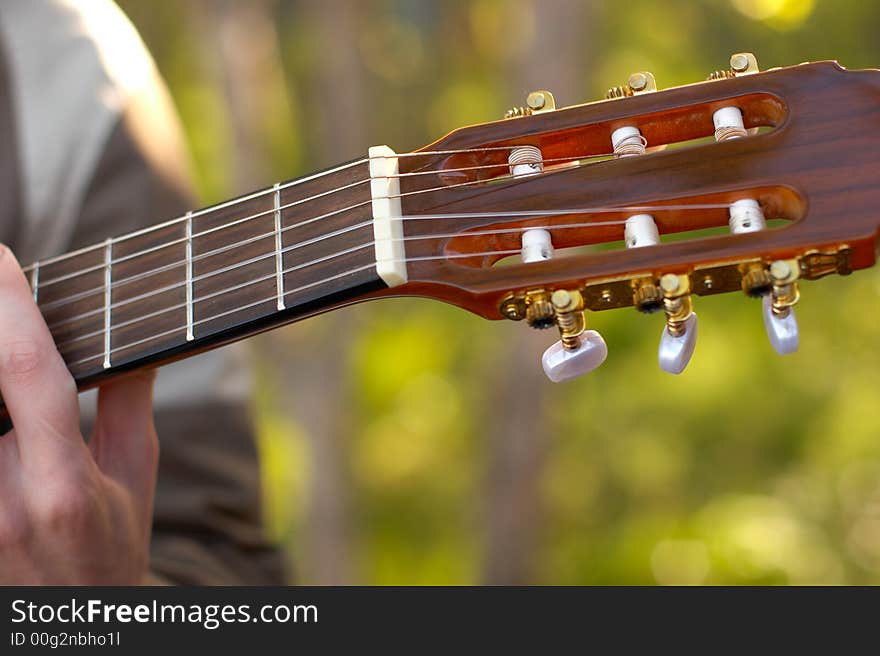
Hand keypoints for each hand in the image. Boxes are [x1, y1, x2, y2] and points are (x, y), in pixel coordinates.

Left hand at [0, 245, 158, 583]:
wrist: (68, 625)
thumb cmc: (108, 553)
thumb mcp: (133, 480)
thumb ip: (126, 406)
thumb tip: (134, 343)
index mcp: (62, 483)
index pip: (29, 369)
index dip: (11, 302)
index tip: (2, 256)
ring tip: (7, 352)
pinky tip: (2, 409)